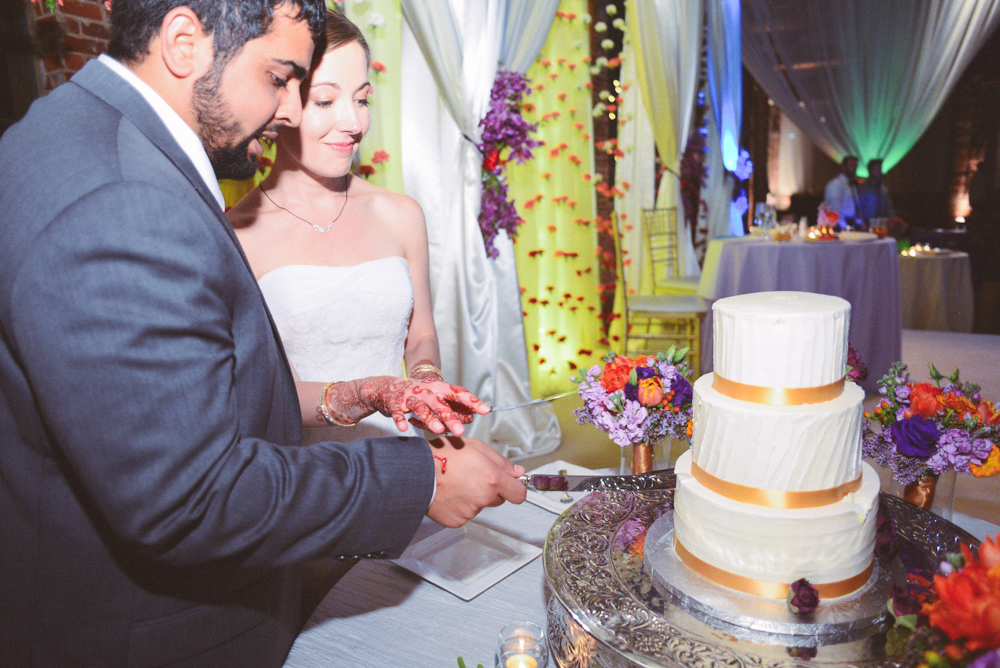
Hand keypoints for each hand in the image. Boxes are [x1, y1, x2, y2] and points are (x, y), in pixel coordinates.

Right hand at [359, 377, 489, 435]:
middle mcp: (425, 391)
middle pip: (440, 404)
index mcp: (438, 389)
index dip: (472, 401)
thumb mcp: (436, 399)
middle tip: (460, 430)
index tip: (485, 410)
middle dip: (450, 417)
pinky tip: (404, 428)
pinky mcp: (395, 402)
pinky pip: (398, 411)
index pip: (458, 393)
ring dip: (429, 418)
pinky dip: (400, 419)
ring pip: (420, 407)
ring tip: (437, 430)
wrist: (387, 387)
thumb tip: (472, 416)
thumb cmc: (418, 395)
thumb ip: (453, 408)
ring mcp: (409, 396)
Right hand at [425, 437, 525, 526]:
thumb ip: (500, 461)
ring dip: (474, 497)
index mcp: (491, 478)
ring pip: (481, 505)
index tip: (512, 484)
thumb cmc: (441, 456)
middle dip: (491, 489)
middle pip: (499, 498)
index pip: (519, 494)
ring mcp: (470, 511)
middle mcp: (483, 497)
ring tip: (456, 482)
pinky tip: (450, 493)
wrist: (415, 473)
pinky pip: (466, 514)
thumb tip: (517, 472)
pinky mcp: (457, 520)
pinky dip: (460, 506)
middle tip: (473, 476)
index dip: (516, 488)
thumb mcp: (475, 447)